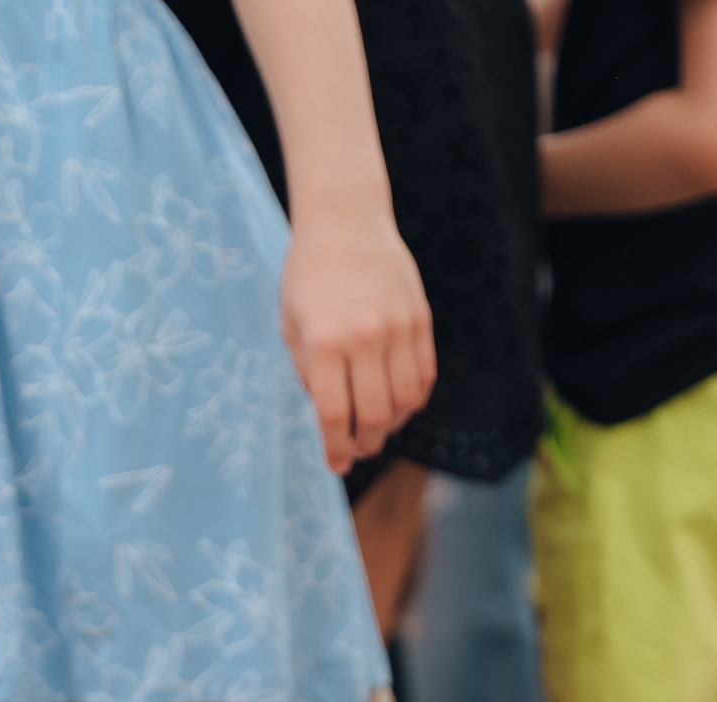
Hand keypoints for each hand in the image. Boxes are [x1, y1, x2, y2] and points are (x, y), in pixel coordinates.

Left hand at [279, 205, 435, 474]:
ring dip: (393, 425)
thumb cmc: (308, 277)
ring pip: (406, 400)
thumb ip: (309, 375)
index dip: (336, 449)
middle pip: (375, 415)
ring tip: (379, 428)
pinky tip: (399, 403)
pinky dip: (414, 398)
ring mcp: (398, 326)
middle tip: (359, 450)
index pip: (335, 415)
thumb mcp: (292, 328)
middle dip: (367, 444)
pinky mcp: (420, 317)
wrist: (346, 220)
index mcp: (325, 342)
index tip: (337, 466)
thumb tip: (332, 419)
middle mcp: (365, 337)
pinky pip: (424, 373)